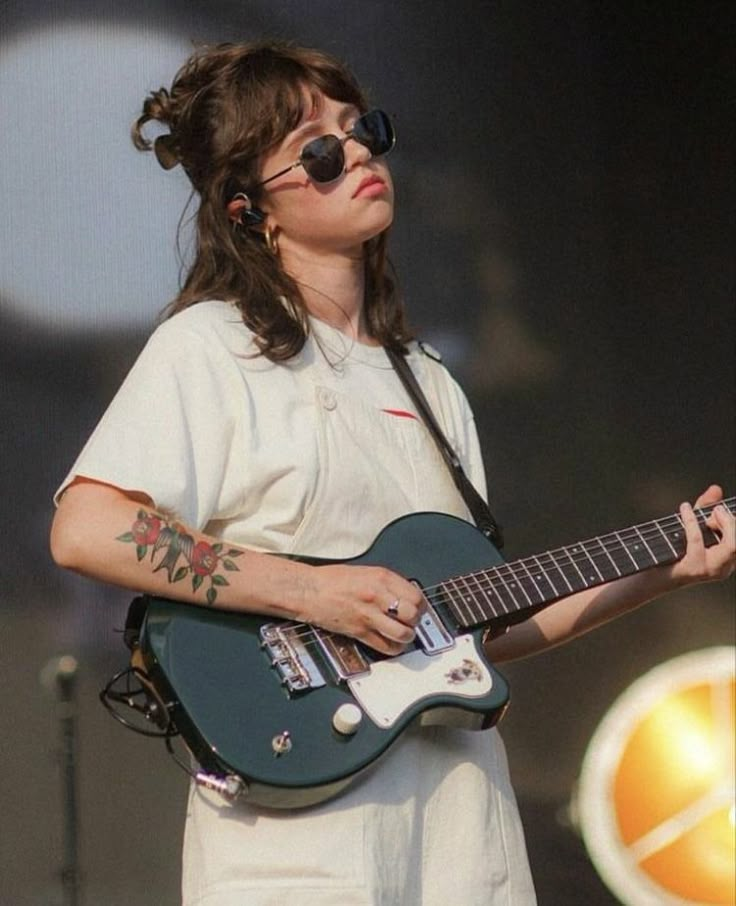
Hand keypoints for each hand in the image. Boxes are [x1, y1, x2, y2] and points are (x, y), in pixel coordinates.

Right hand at [300, 563, 425, 654]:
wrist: (309, 590)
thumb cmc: (333, 580)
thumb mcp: (366, 572)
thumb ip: (388, 584)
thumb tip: (406, 596)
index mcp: (382, 577)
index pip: (416, 596)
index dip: (421, 606)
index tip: (417, 609)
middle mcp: (378, 595)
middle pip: (413, 614)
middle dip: (415, 621)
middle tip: (410, 622)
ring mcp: (369, 615)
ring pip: (403, 633)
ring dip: (406, 637)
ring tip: (402, 634)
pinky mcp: (359, 631)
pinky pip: (385, 646)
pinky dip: (393, 648)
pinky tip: (390, 643)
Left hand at [670, 485, 734, 586]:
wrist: (649, 574)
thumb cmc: (671, 550)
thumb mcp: (691, 525)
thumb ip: (705, 507)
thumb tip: (716, 488)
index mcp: (728, 560)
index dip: (733, 521)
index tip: (718, 510)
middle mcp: (723, 568)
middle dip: (732, 522)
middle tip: (716, 510)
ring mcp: (710, 571)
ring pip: (732, 546)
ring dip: (723, 523)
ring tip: (709, 511)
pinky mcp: (693, 569)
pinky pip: (697, 541)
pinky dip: (692, 522)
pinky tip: (684, 509)